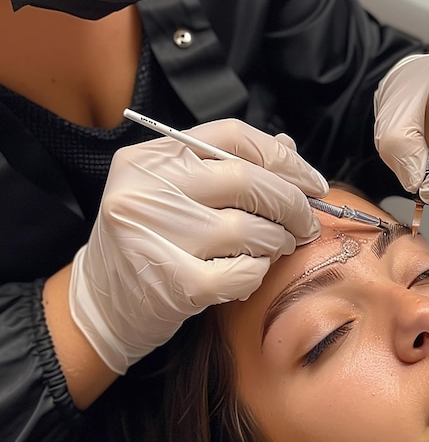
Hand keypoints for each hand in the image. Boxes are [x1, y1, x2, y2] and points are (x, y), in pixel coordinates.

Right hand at [69, 119, 328, 374]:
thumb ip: (227, 166)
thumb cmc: (149, 242)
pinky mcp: (174, 284)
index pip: (232, 137)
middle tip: (308, 223)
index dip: (283, 157)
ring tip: (275, 248)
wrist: (103, 304)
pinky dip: (257, 274)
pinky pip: (244, 272)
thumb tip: (288, 145)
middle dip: (293, 204)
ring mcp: (157, 236)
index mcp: (151, 158)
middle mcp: (147, 189)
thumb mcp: (175, 193)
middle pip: (248, 181)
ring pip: (250, 229)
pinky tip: (248, 273)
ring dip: (277, 241)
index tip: (312, 183)